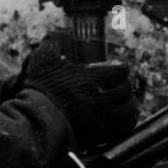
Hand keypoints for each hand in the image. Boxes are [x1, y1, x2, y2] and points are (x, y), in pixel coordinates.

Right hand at [21, 39, 138, 149]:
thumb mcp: (43, 60)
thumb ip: (53, 43)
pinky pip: (125, 127)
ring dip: (129, 103)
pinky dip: (128, 121)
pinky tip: (123, 118)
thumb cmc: (41, 90)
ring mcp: (104, 118)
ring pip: (130, 109)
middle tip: (119, 84)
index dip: (120, 67)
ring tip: (125, 101)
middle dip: (124, 85)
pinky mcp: (102, 134)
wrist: (38, 122)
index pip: (121, 70)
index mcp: (94, 78)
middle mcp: (104, 97)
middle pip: (126, 89)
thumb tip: (59, 33)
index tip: (117, 67)